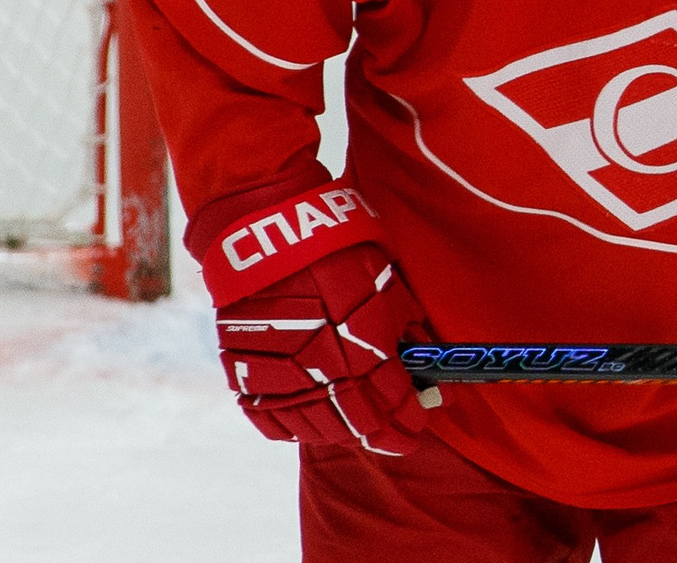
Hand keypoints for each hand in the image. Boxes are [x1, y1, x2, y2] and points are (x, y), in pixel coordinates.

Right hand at [188, 174, 434, 454]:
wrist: (273, 239)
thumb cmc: (341, 255)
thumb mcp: (390, 287)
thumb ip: (410, 332)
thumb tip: (430, 365)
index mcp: (367, 352)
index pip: (395, 408)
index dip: (411, 423)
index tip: (420, 428)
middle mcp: (325, 375)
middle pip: (359, 426)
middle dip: (384, 435)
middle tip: (396, 436)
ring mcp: (282, 380)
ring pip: (317, 429)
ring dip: (343, 433)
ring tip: (360, 429)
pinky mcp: (246, 377)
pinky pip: (272, 421)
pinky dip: (296, 428)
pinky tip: (312, 424)